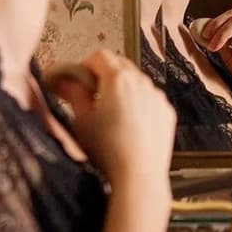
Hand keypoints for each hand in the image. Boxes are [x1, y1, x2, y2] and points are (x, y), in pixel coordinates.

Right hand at [51, 49, 175, 187]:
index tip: (78, 78)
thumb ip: (73, 94)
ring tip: (110, 114)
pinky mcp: (166, 112)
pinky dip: (139, 104)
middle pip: (120, 65)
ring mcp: (157, 97)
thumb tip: (65, 81)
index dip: (85, 64)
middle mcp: (142, 82)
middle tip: (91, 94)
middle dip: (104, 75)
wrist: (138, 175)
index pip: (99, 56)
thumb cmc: (108, 151)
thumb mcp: (81, 121)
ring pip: (137, 82)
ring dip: (122, 89)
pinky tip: (128, 125)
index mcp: (118, 80)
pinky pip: (150, 99)